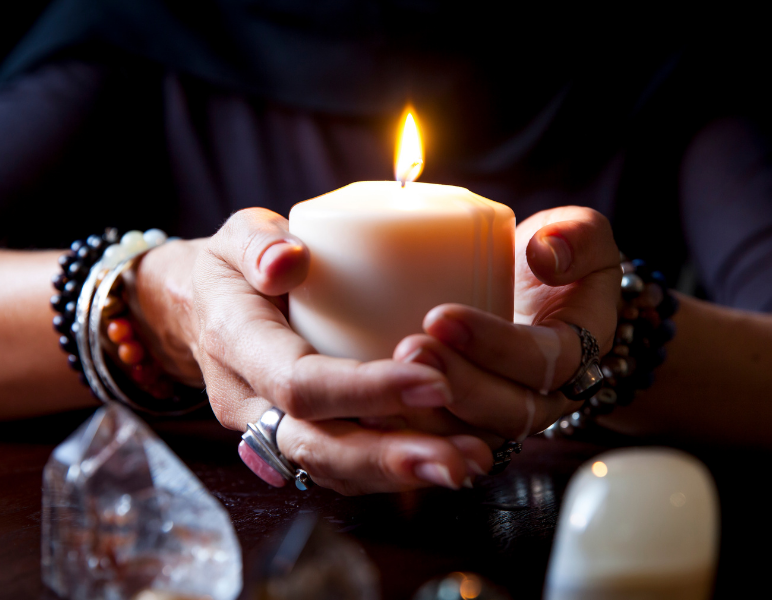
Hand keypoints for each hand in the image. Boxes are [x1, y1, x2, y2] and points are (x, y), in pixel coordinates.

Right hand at [133, 208, 491, 493]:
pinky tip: (445, 458)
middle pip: (318, 447)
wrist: (202, 312)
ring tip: (469, 465)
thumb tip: (289, 260)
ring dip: (402, 475)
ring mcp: (268, 430)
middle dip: (392, 457)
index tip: (432, 381)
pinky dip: (393, 472)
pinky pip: (341, 468)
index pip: (299, 382)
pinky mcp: (293, 440)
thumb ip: (259, 243)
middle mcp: (249, 402)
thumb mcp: (235, 237)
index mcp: (236, 344)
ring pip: (333, 470)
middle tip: (461, 459)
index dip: (364, 390)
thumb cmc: (230, 270)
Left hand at [393, 206, 620, 441]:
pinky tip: (371, 410)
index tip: (441, 316)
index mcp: (576, 353)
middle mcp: (545, 397)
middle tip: (409, 351)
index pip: (545, 362)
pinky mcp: (469, 424)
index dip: (496, 345)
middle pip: (509, 411)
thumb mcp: (579, 235)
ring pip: (473, 436)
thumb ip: (578, 235)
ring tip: (385, 382)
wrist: (525, 289)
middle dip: (458, 385)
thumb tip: (546, 252)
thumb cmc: (550, 258)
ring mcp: (504, 416)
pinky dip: (410, 431)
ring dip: (430, 415)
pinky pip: (445, 443)